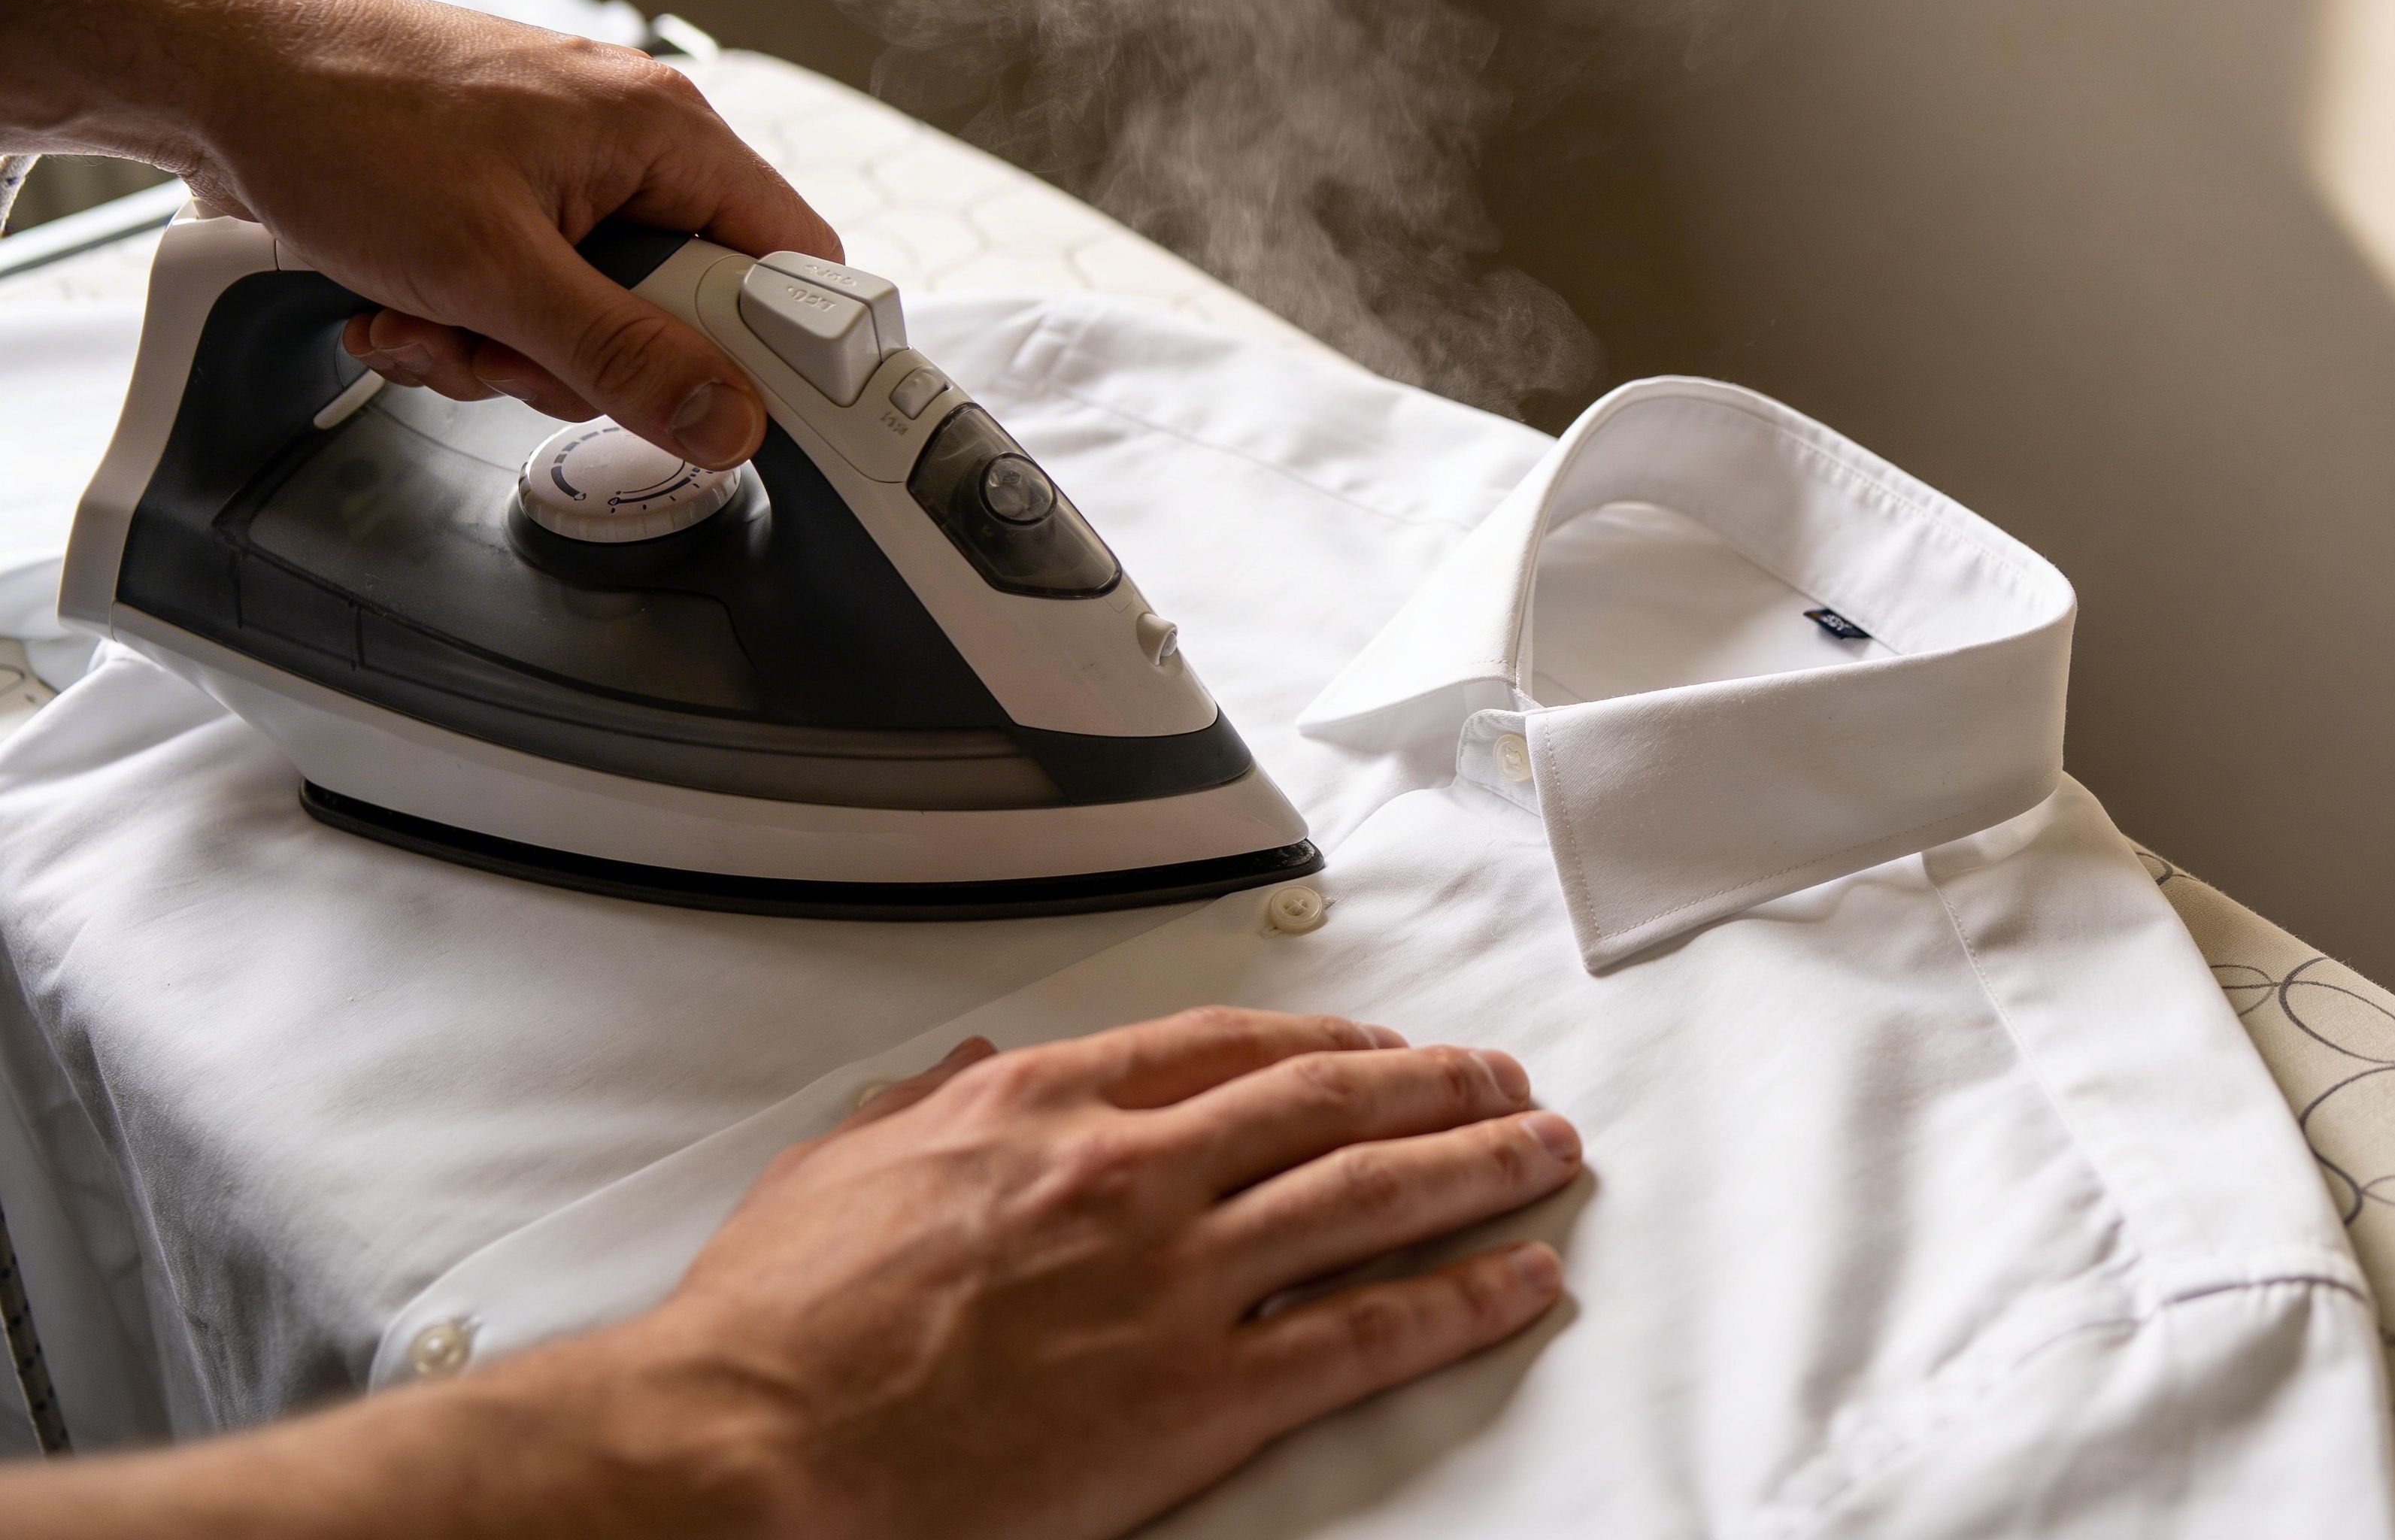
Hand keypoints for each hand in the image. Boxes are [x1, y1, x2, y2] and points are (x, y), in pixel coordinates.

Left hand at [0, 0, 833, 464]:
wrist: (212, 71)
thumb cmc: (341, 116)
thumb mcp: (491, 270)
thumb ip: (621, 355)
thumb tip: (728, 420)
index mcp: (665, 135)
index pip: (793, 264)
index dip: (775, 352)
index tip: (730, 412)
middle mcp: (631, 143)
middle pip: (686, 309)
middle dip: (592, 360)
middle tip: (515, 353)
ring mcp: (568, 169)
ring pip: (600, 317)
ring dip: (511, 351)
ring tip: (435, 318)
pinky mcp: (509, 194)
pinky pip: (537, 295)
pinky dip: (472, 323)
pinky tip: (409, 305)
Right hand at [615, 1008, 1581, 1538]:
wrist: (753, 1448)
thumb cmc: (776, 1327)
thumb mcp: (838, 1169)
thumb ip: (920, 1109)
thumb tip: (962, 1067)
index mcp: (1045, 1108)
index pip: (1224, 1049)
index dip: (1325, 1042)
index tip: (1378, 1048)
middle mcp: (1132, 1174)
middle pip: (1327, 1103)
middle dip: (1435, 1087)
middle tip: (1502, 1080)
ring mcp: (1176, 1281)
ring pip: (1369, 1197)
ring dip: (1478, 1167)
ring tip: (1546, 1153)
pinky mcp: (1200, 1394)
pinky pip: (1364, 1333)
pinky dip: (1457, 1300)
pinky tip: (1517, 1281)